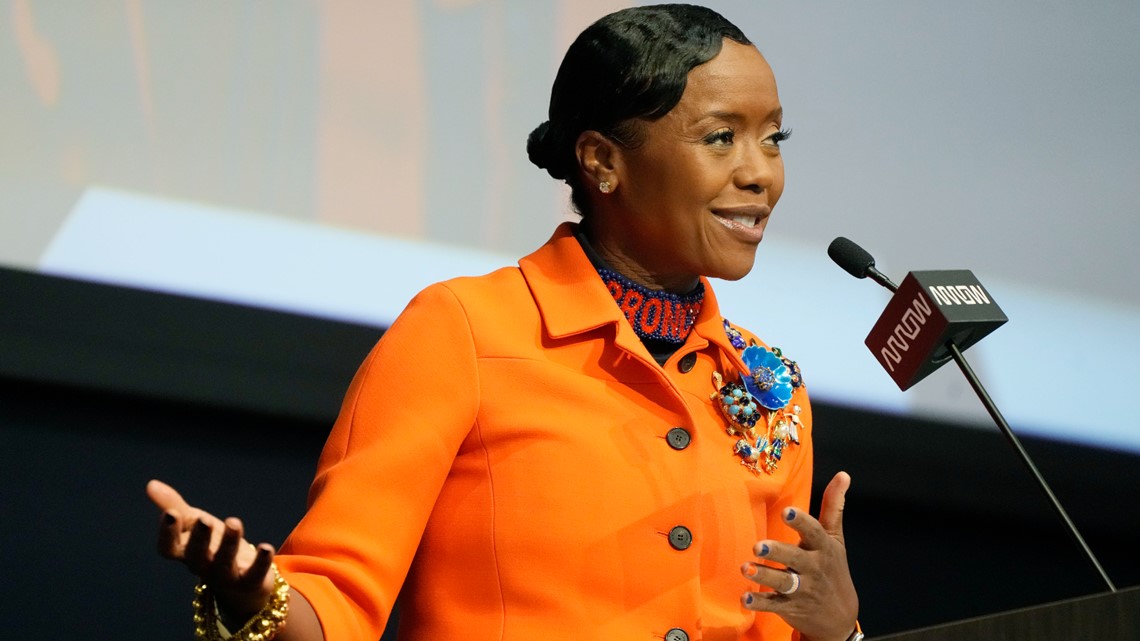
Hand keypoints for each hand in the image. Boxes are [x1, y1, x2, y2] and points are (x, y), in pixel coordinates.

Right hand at [146, 479, 276, 622]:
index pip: (168, 548)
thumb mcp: (193, 523)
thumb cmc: (210, 544)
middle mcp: (202, 566)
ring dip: (229, 543)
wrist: (239, 579)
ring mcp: (225, 576)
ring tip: (234, 522)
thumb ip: (174, 506)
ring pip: (224, 563)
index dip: (167, 533)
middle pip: (196, 555)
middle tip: (203, 519)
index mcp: (184, 552)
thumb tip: (151, 484)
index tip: (171, 513)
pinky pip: (254, 573)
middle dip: (199, 538)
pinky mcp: (249, 581)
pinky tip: (265, 546)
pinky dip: (260, 561)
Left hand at [740, 472, 858, 640]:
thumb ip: (833, 506)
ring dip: (764, 576)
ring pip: (783, 582)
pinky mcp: (790, 607)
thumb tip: (843, 474)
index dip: (801, 522)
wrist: (840, 617)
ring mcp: (802, 589)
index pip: (813, 532)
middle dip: (777, 552)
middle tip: (757, 545)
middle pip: (795, 558)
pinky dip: (759, 603)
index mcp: (822, 548)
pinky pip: (773, 605)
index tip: (787, 512)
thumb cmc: (833, 568)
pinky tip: (745, 598)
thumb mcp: (835, 538)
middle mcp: (813, 568)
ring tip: (745, 568)